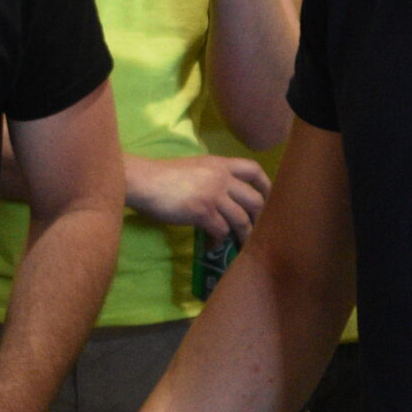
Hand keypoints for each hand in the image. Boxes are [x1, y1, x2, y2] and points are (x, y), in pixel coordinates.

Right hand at [124, 154, 268, 239]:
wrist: (143, 181)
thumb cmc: (163, 176)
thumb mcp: (195, 167)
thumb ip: (213, 176)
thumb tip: (225, 196)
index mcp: (220, 163)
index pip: (254, 170)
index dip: (266, 186)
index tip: (267, 201)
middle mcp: (221, 177)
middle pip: (255, 200)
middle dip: (258, 219)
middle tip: (253, 231)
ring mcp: (213, 194)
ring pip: (241, 220)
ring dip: (242, 236)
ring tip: (237, 245)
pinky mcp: (202, 211)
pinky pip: (221, 232)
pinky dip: (217, 243)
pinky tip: (210, 247)